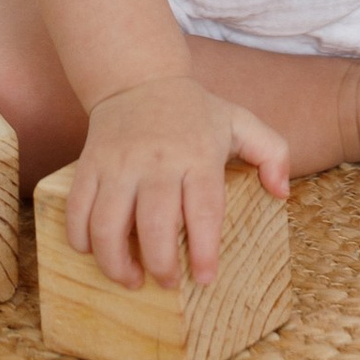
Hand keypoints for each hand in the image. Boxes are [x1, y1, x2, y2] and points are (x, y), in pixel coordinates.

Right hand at [61, 74, 288, 288]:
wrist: (138, 78)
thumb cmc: (195, 112)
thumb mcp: (241, 122)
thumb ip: (272, 153)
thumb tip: (282, 194)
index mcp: (198, 155)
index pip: (204, 210)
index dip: (205, 250)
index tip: (205, 278)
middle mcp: (157, 161)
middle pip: (154, 225)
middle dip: (160, 264)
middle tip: (167, 282)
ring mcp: (119, 164)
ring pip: (108, 224)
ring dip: (116, 262)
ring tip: (131, 279)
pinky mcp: (89, 165)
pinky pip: (78, 210)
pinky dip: (80, 239)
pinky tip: (95, 252)